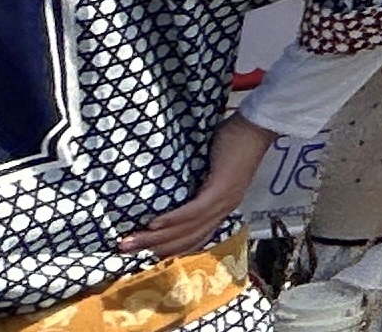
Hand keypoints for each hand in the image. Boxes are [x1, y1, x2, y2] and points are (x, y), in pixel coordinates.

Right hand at [117, 114, 275, 255]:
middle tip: (124, 251)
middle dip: (153, 248)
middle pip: (185, 239)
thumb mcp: (210, 171)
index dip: (169, 249)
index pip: (194, 238)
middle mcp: (222, 211)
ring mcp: (223, 202)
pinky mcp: (221, 189)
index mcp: (220, 208)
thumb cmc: (232, 142)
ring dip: (155, 238)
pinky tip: (153, 225)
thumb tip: (164, 190)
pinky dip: (173, 219)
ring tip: (130, 242)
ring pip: (186, 229)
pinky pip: (194, 210)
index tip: (143, 256)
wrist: (257, 125)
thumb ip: (193, 185)